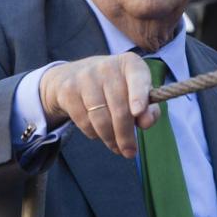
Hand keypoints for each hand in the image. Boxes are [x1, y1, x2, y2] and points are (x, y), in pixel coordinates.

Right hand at [39, 53, 159, 158]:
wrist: (71, 76)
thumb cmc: (114, 88)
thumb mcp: (134, 92)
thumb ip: (149, 109)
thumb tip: (146, 122)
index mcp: (130, 64)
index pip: (138, 79)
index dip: (139, 96)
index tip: (138, 113)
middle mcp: (107, 66)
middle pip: (120, 109)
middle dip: (126, 136)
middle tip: (130, 153)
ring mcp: (85, 76)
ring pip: (101, 118)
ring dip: (110, 139)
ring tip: (116, 148)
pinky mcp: (68, 90)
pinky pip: (84, 121)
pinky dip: (93, 133)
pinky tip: (98, 133)